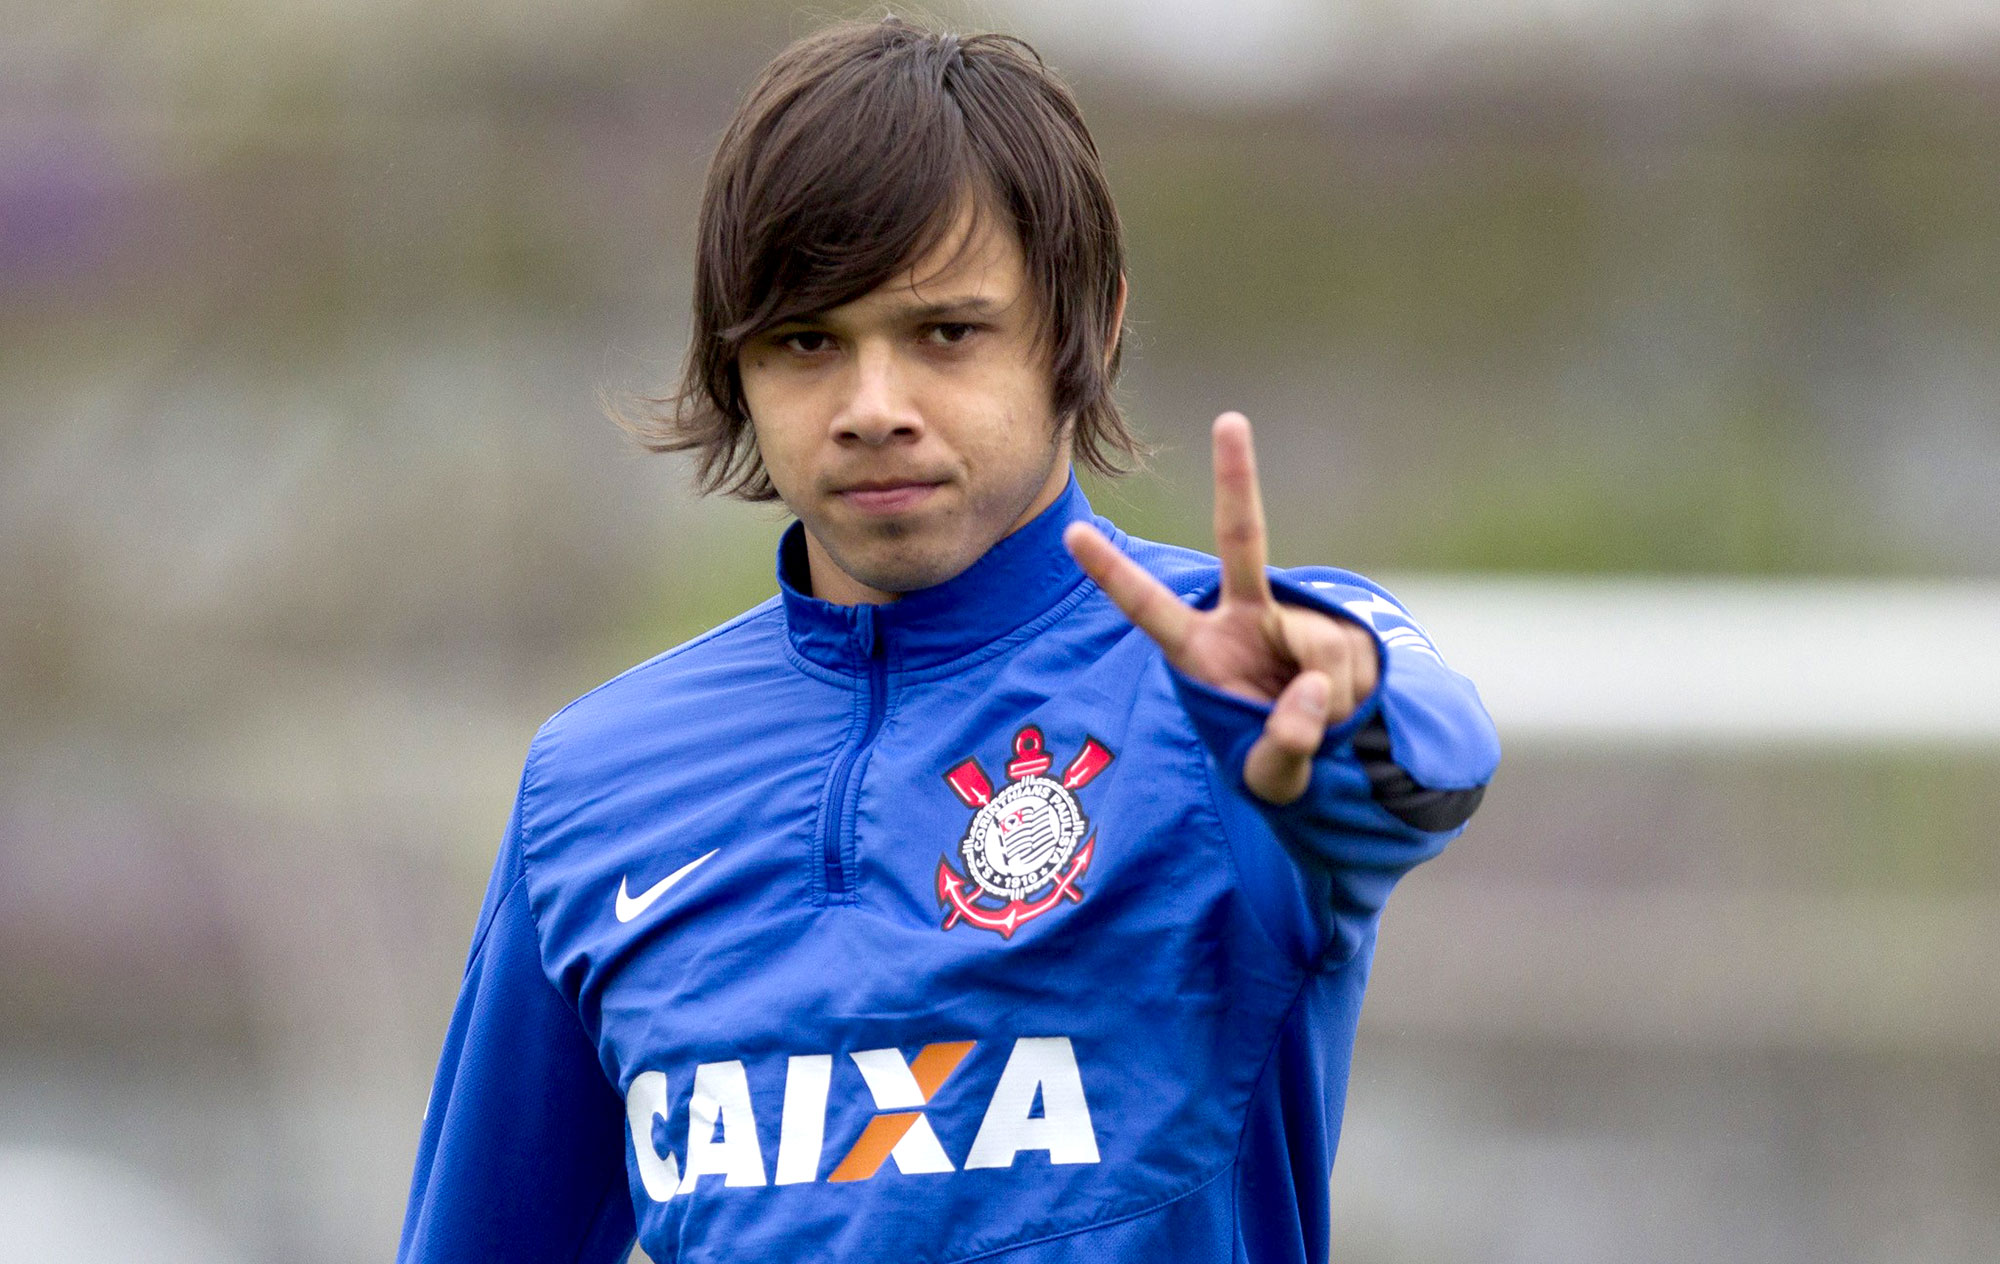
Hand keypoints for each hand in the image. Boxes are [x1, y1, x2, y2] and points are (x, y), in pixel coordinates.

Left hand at [1064, 413, 1378, 805]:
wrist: (1334, 753)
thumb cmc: (1275, 757)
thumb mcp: (1271, 778)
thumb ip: (1282, 746)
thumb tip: (1310, 691)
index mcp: (1200, 651)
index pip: (1149, 609)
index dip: (1113, 575)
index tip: (1073, 534)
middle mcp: (1244, 620)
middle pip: (1242, 541)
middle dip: (1238, 480)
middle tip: (1230, 420)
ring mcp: (1292, 620)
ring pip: (1315, 648)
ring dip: (1323, 701)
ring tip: (1314, 723)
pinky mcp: (1335, 631)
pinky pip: (1343, 665)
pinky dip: (1344, 699)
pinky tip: (1339, 709)